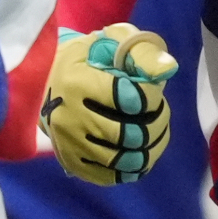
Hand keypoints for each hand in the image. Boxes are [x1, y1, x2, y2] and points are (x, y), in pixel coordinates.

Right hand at [40, 24, 177, 184]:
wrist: (49, 78)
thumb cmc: (90, 57)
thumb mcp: (113, 42)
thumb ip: (142, 52)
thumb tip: (168, 70)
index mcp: (77, 84)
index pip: (132, 100)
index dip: (153, 97)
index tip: (153, 90)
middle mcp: (69, 119)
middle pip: (131, 135)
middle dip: (156, 123)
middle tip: (158, 111)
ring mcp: (68, 145)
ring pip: (123, 160)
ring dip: (151, 148)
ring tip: (154, 131)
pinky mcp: (71, 162)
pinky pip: (110, 177)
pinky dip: (133, 169)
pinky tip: (142, 151)